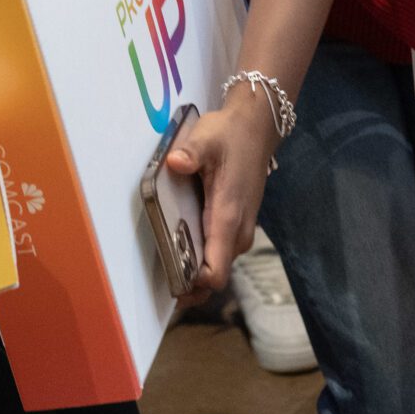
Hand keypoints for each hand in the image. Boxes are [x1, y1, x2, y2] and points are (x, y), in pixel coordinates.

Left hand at [162, 94, 276, 306]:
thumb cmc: (229, 135)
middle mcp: (237, 232)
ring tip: (165, 264)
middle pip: (214, 275)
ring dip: (194, 271)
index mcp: (228, 218)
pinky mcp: (237, 225)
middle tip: (158, 278)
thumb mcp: (207, 138)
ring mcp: (240, 230)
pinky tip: (181, 246)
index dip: (193, 284)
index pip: (215, 271)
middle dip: (188, 283)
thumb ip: (192, 152)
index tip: (169, 281)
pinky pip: (219, 252)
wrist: (256, 129)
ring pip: (217, 265)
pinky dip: (202, 258)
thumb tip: (175, 162)